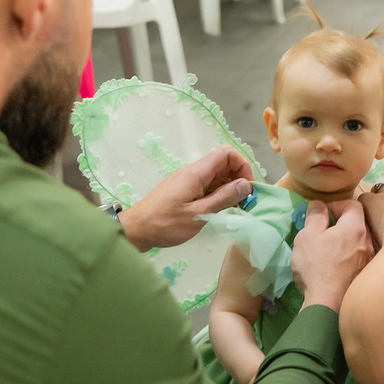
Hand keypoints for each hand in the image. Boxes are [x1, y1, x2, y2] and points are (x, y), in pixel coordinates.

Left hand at [118, 146, 253, 250]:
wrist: (136, 230)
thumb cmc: (165, 224)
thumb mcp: (199, 214)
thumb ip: (223, 198)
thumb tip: (246, 185)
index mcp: (196, 173)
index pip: (226, 153)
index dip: (242, 166)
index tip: (247, 187)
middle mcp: (193, 172)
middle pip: (223, 164)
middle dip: (238, 179)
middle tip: (243, 202)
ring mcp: (189, 181)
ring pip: (217, 176)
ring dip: (229, 189)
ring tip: (234, 208)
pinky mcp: (185, 191)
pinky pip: (207, 186)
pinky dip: (218, 195)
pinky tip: (219, 211)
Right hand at [291, 201, 373, 313]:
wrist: (329, 305)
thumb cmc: (316, 267)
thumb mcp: (307, 237)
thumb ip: (315, 216)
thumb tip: (319, 205)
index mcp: (355, 228)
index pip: (353, 204)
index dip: (336, 205)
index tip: (322, 214)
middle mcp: (368, 242)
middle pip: (357, 223)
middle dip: (341, 223)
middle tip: (324, 231)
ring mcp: (370, 261)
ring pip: (359, 242)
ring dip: (345, 241)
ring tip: (328, 249)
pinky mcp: (367, 276)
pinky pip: (359, 258)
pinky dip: (349, 257)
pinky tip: (336, 266)